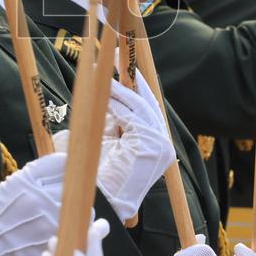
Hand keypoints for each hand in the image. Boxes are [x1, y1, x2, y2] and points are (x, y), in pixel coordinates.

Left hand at [97, 76, 174, 220]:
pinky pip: (134, 114)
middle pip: (147, 102)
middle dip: (130, 77)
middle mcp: (159, 144)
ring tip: (104, 69)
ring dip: (120, 87)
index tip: (120, 63)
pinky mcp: (153, 143)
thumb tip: (105, 87)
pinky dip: (118, 99)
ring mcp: (160, 144)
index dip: (132, 84)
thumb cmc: (94, 174)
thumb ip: (109, 114)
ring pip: (139, 105)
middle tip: (117, 55)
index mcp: (148, 144)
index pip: (144, 107)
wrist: (98, 200)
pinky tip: (104, 87)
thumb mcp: (102, 136)